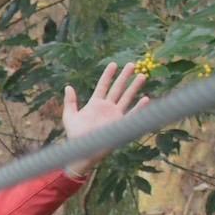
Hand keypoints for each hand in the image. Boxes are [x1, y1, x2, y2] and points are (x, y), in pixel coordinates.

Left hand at [61, 62, 149, 176]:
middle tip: (132, 64)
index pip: (103, 86)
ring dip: (134, 87)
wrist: (81, 150)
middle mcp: (107, 107)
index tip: (113, 64)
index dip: (108, 75)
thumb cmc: (75, 135)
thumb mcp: (69, 117)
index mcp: (95, 104)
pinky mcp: (119, 124)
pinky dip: (138, 108)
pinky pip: (131, 115)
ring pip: (126, 97)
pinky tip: (146, 99)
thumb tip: (68, 87)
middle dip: (124, 76)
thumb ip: (69, 102)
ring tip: (142, 76)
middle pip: (117, 88)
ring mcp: (114, 115)